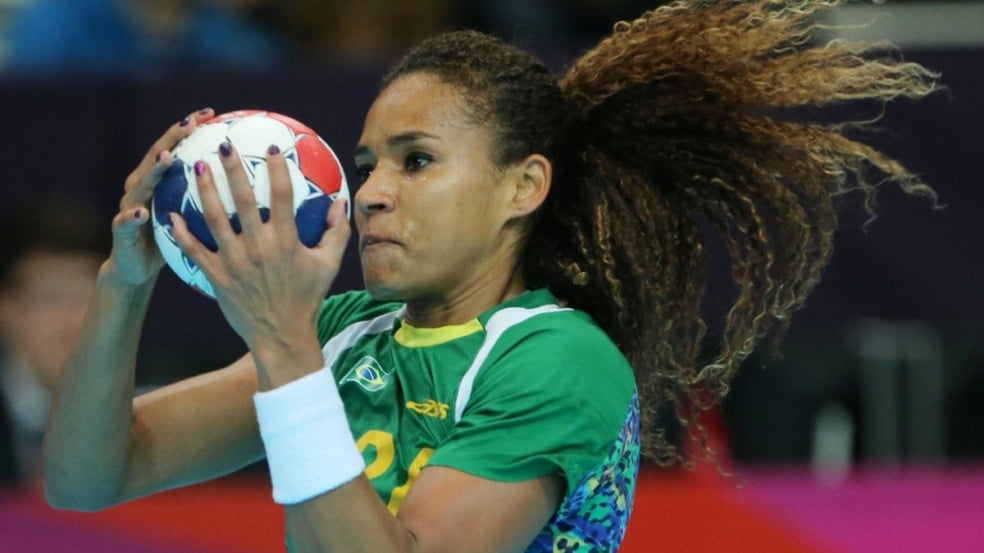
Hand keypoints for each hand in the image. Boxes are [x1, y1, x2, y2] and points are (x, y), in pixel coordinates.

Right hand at [104, 108, 213, 285]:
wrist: (136, 269)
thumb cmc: (169, 239)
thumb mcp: (190, 216)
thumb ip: (209, 197)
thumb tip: (247, 182)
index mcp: (159, 182)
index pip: (175, 147)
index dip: (188, 129)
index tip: (209, 113)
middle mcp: (141, 188)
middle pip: (156, 156)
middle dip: (172, 138)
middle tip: (190, 124)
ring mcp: (129, 207)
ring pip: (141, 184)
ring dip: (154, 170)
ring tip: (167, 158)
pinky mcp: (122, 232)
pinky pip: (125, 222)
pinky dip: (132, 216)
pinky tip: (142, 212)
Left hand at [169, 141, 350, 382]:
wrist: (281, 336)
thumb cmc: (307, 299)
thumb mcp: (328, 265)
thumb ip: (336, 232)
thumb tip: (340, 202)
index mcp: (286, 241)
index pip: (283, 195)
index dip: (278, 168)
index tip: (273, 147)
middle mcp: (258, 246)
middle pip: (243, 199)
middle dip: (233, 168)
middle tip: (224, 144)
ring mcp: (234, 261)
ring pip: (214, 218)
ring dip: (205, 190)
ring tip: (196, 167)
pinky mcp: (216, 276)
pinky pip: (194, 250)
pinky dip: (181, 231)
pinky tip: (171, 214)